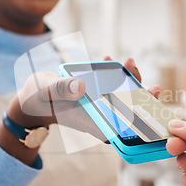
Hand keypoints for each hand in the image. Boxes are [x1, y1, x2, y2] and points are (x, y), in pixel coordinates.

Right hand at [9, 58, 160, 140]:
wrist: (32, 96)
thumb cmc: (38, 97)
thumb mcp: (47, 91)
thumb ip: (62, 88)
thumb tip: (81, 87)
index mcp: (89, 121)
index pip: (118, 127)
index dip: (138, 123)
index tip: (149, 115)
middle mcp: (97, 113)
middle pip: (126, 110)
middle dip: (142, 100)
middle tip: (154, 88)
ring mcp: (96, 103)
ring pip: (120, 95)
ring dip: (129, 81)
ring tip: (131, 62)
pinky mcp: (93, 92)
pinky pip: (108, 84)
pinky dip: (112, 72)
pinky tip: (109, 58)